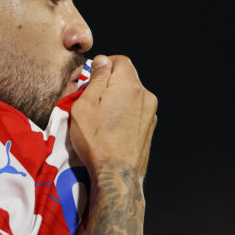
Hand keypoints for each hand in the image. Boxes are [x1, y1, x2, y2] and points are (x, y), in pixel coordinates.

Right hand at [70, 55, 157, 177]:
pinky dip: (123, 115)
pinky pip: (135, 112)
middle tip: (90, 101)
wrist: (117, 175)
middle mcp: (145, 96)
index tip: (90, 79)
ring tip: (99, 120)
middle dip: (108, 85)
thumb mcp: (85, 105)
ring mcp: (150, 113)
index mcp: (129, 85)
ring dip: (116, 101)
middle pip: (126, 78)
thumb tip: (102, 61)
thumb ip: (96, 78)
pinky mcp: (149, 129)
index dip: (103, 65)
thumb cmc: (97, 141)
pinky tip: (110, 131)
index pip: (119, 60)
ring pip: (130, 96)